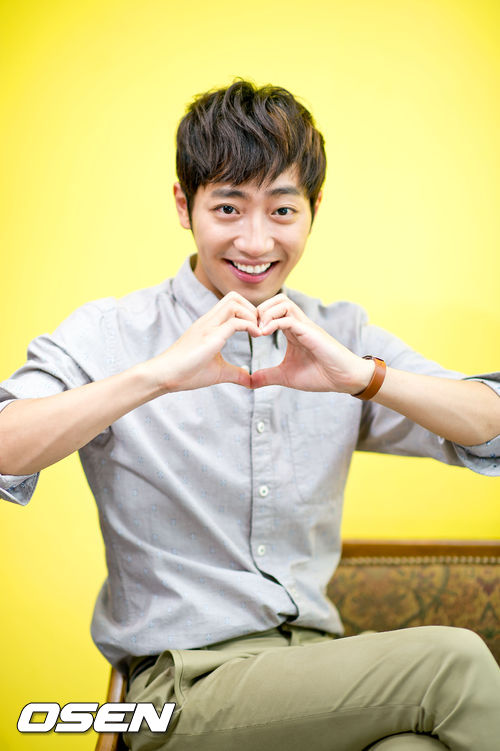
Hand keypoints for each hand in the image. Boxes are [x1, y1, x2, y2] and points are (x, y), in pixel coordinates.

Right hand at [148, 291, 260, 392]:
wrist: (163, 376)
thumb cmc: (186, 373)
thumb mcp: (218, 372)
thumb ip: (235, 373)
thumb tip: (251, 381)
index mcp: (209, 325)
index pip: (232, 303)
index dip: (249, 312)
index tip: (258, 330)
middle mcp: (208, 321)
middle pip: (234, 296)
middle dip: (252, 308)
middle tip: (260, 328)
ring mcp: (208, 326)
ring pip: (235, 303)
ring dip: (252, 315)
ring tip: (258, 332)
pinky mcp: (209, 337)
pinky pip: (235, 322)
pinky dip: (250, 326)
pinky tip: (256, 337)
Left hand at [250, 293, 372, 392]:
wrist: (344, 379)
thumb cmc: (319, 375)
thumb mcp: (286, 376)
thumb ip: (267, 376)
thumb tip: (249, 381)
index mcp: (292, 330)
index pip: (272, 309)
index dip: (256, 317)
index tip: (247, 333)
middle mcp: (299, 323)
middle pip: (277, 299)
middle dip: (259, 310)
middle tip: (251, 329)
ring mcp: (305, 325)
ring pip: (283, 302)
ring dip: (266, 313)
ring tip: (258, 331)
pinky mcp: (310, 332)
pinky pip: (289, 318)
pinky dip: (273, 323)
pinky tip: (264, 334)